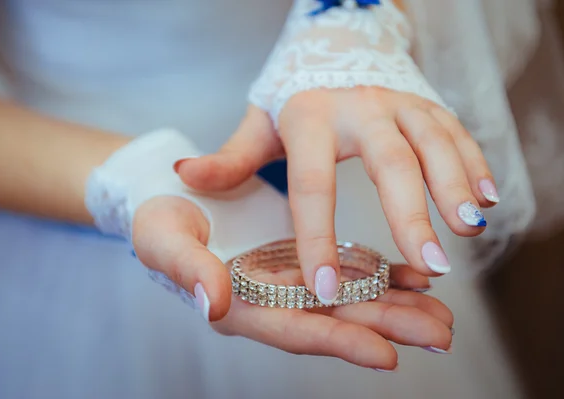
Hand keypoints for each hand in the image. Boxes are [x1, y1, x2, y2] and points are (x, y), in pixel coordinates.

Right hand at [133, 195, 453, 370]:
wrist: (168, 193)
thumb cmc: (158, 219)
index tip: (386, 354)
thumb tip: (215, 303)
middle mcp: (270, 299)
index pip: (294, 329)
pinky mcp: (300, 255)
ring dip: (396, 306)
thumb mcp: (163, 240)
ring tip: (442, 315)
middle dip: (387, 330)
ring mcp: (288, 279)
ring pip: (349, 298)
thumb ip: (190, 270)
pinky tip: (417, 278)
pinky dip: (382, 274)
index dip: (338, 343)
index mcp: (238, 304)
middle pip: (334, 321)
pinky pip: (348, 269)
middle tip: (440, 335)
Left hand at [175, 88, 498, 302]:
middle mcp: (358, 107)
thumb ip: (229, 156)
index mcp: (310, 118)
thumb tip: (185, 176)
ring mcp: (398, 102)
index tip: (325, 285)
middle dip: (410, 214)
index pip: (312, 184)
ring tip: (468, 229)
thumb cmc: (295, 98)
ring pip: (433, 142)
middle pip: (389, 162)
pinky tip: (488, 199)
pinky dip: (474, 163)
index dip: (318, 237)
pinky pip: (457, 131)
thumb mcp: (259, 122)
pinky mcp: (427, 102)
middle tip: (429, 264)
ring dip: (454, 186)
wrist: (334, 45)